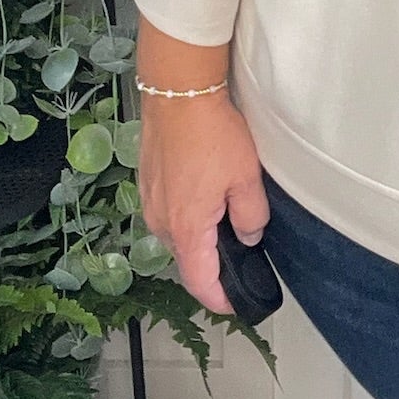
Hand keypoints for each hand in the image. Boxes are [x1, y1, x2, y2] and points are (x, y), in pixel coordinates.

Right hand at [136, 90, 271, 315]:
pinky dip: (187, 217)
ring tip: (226, 226)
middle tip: (240, 261)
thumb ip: (251, 215)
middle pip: (187, 260)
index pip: (200, 281)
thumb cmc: (213, 135)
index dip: (220, 299)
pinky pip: (168, 214)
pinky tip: (206, 198)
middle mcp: (161, 223)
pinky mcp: (147, 183)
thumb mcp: (246, 177)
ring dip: (199, 239)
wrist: (177, 93)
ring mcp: (150, 202)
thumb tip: (248, 237)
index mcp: (186, 228)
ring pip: (177, 236)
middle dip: (211, 268)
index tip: (237, 305)